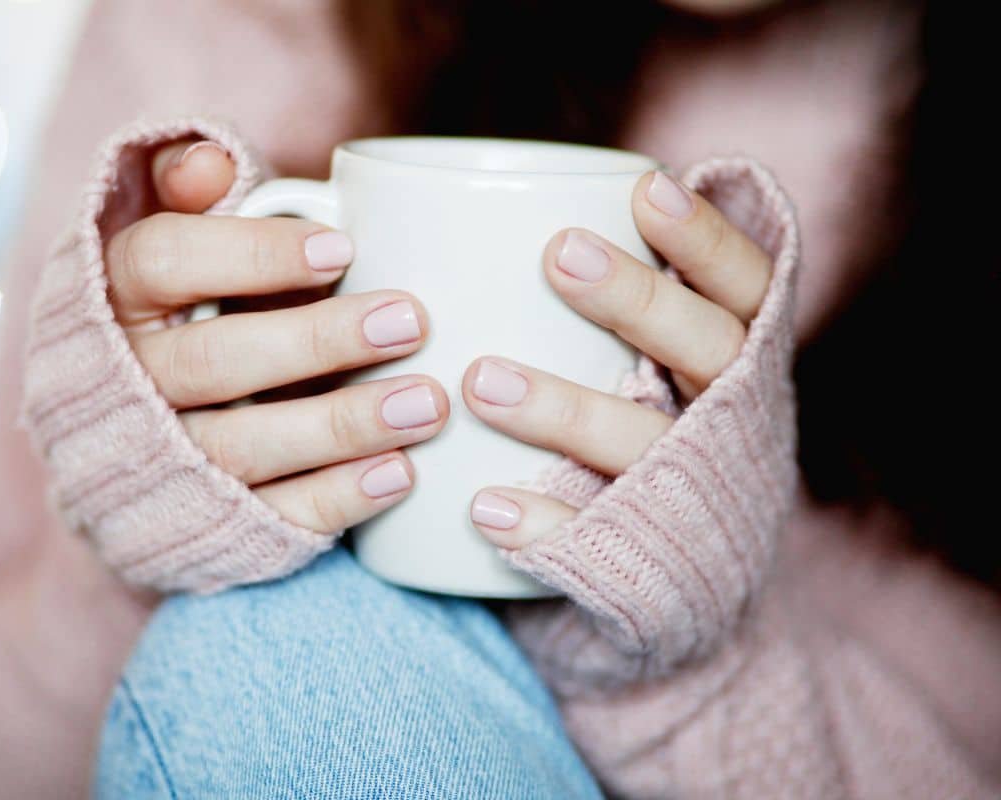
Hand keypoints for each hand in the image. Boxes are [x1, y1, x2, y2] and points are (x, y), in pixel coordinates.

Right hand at [106, 140, 448, 533]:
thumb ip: (188, 187)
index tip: (343, 250)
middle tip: (410, 321)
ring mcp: (159, 463)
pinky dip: (335, 499)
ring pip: (240, 448)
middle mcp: (124, 383)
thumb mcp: (180, 240)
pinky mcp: (201, 526)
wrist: (137, 444)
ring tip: (426, 404)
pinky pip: (267, 519)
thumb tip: (210, 161)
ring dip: (339, 428)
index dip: (251, 255)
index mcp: (114, 297)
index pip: (162, 262)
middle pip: (209, 362)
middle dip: (314, 344)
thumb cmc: (190, 311)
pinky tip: (399, 474)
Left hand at [464, 170, 770, 546]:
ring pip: (643, 444)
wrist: (690, 581)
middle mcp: (734, 419)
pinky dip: (544, 524)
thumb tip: (547, 201)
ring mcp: (695, 494)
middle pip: (707, 352)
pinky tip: (484, 506)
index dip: (707, 240)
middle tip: (561, 256)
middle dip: (639, 301)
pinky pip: (600, 541)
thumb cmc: (652, 429)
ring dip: (566, 410)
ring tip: (480, 380)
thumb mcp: (667, 363)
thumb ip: (634, 299)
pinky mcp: (655, 563)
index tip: (644, 189)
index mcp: (744, 358)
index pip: (747, 286)